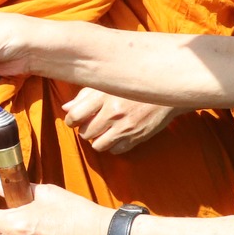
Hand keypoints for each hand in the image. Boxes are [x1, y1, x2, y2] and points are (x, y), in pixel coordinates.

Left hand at [62, 89, 179, 154]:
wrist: (166, 90)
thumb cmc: (134, 85)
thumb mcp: (109, 83)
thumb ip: (86, 95)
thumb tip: (66, 108)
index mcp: (104, 95)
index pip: (74, 115)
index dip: (71, 120)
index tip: (75, 119)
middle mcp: (113, 112)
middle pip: (85, 133)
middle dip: (85, 130)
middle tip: (92, 123)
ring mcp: (126, 127)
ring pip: (97, 145)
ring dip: (97, 140)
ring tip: (103, 131)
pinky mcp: (137, 137)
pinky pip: (116, 150)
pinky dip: (113, 145)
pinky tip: (117, 135)